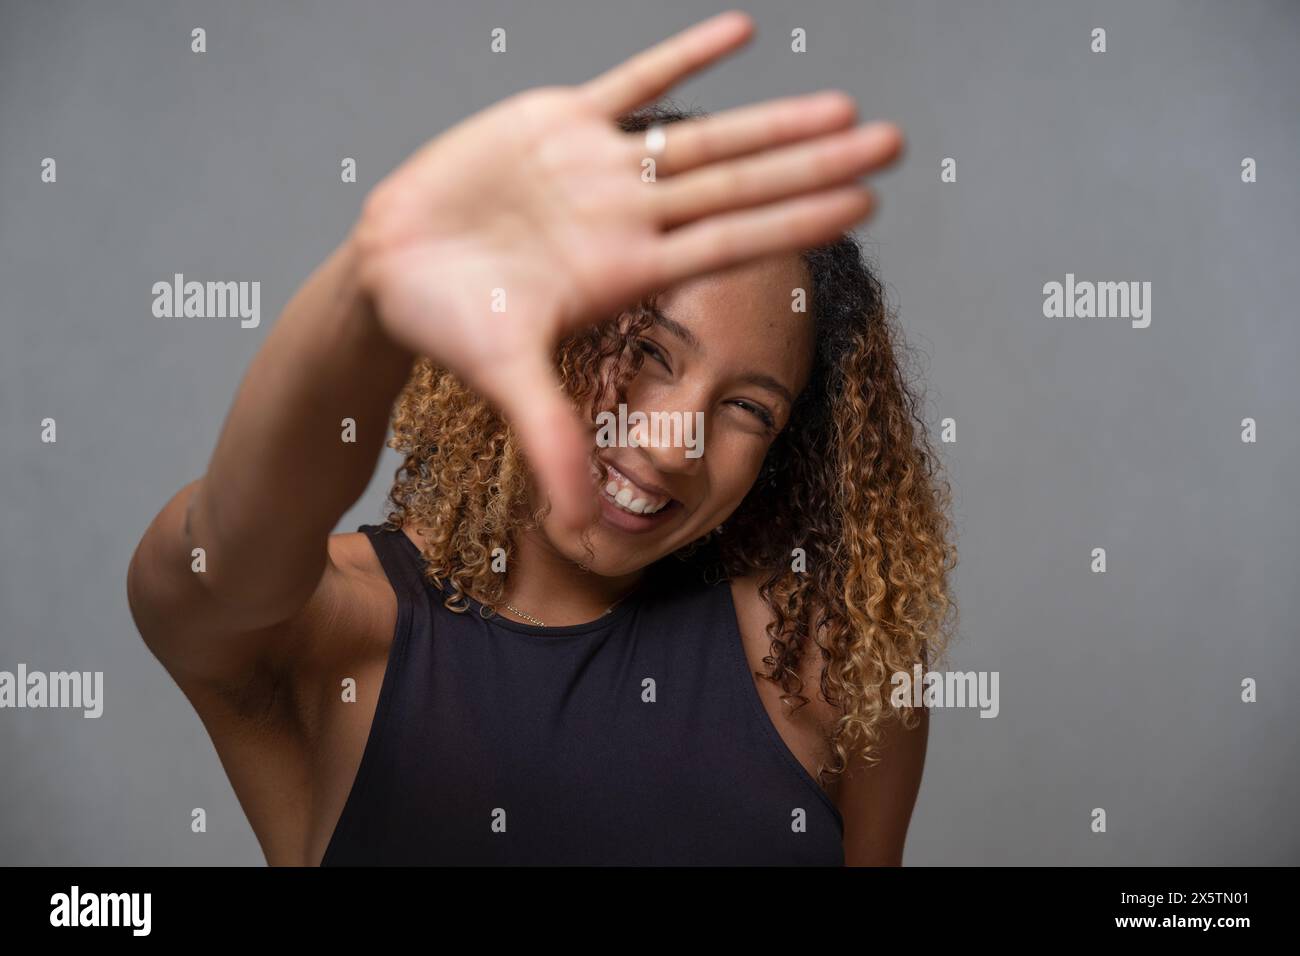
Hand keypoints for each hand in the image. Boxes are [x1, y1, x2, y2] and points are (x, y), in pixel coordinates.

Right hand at [354, 9, 903, 529]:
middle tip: (896, 144)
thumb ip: (550, 439)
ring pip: (703, 135)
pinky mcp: (557, 122)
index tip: (866, 207)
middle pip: (741, 184)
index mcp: (627, 271)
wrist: (393, 271)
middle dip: (816, 165)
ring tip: (844, 104)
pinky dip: (683, 55)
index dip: (797, 222)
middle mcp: (629, 218)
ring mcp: (599, 167)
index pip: (731, 242)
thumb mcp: (502, 378)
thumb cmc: (449, 325)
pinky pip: (632, 80)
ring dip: (772, 117)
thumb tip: (581, 523)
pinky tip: (741, 29)